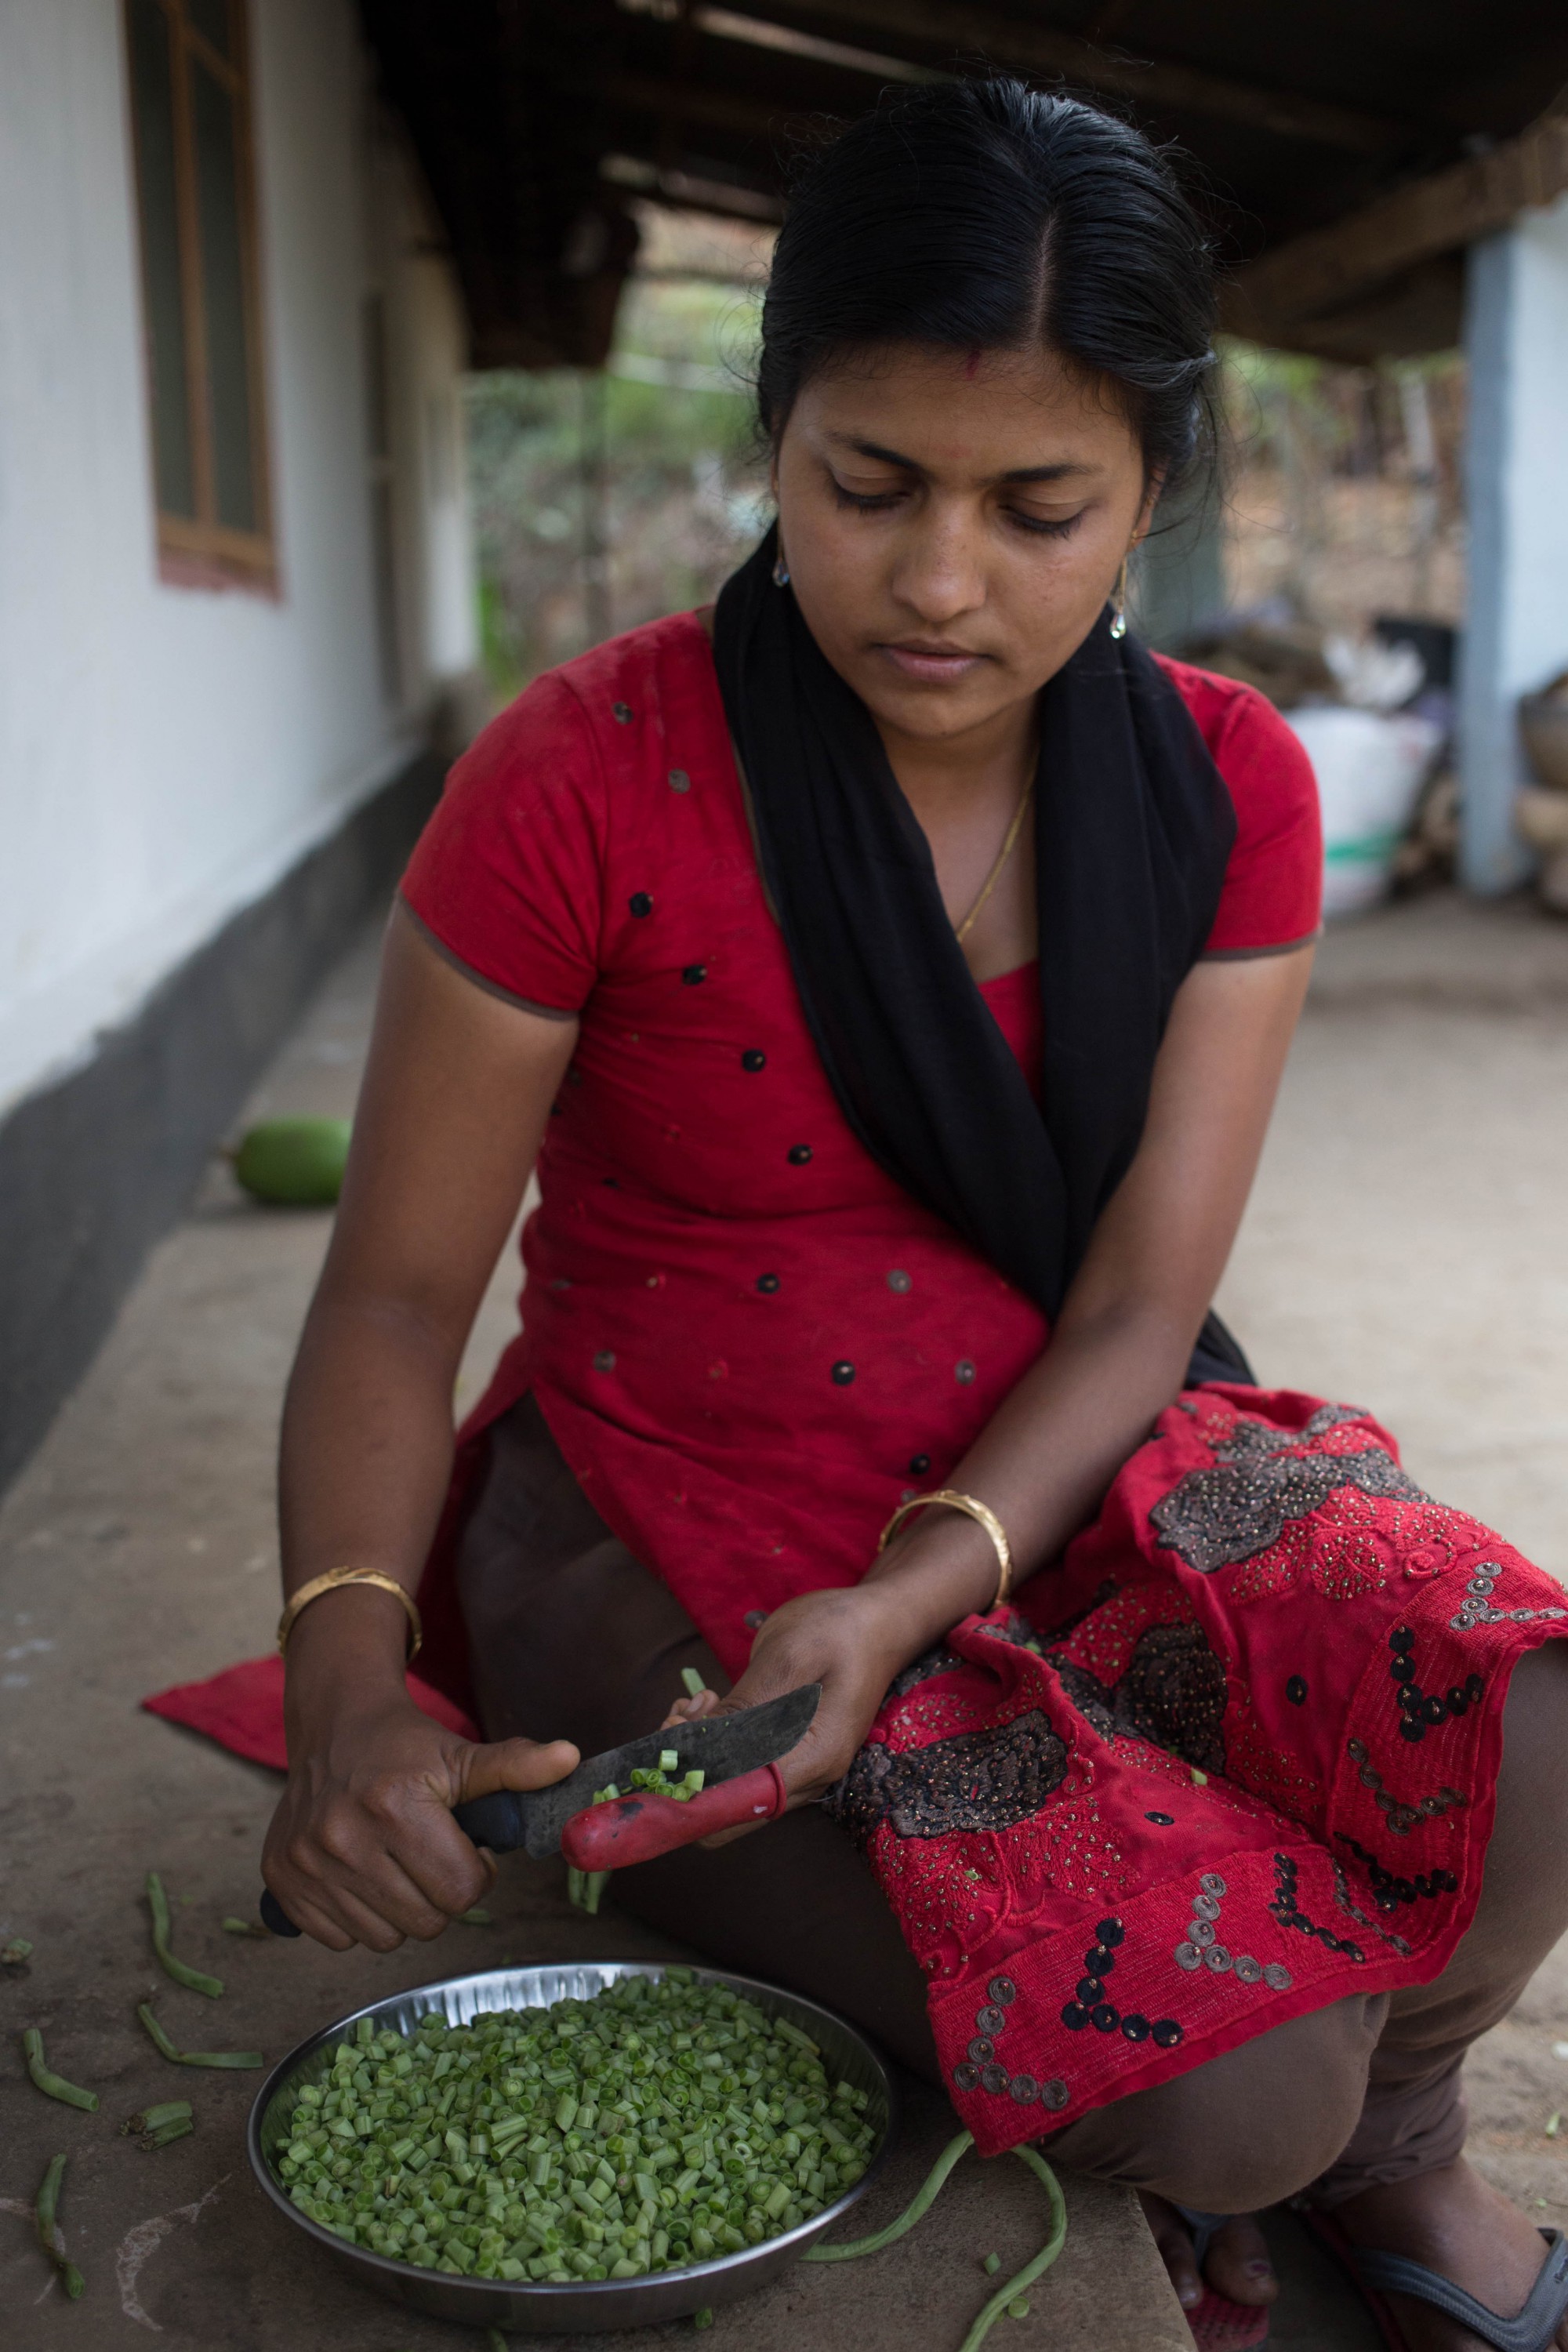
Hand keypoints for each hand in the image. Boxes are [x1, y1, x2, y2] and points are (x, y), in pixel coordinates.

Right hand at [263, 1684, 577, 1950]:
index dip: (475, 1874)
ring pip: (383, 1939)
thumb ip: (517, 1766)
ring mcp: (306, 1862)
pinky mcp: (280, 1880)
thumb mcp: (463, 1754)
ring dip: (400, 1910)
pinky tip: (362, 1874)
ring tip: (397, 1864)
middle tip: (432, 1857)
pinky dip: (358, 1918)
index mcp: (394, 1805)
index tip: (466, 1847)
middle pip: (426, 1923)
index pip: (461, 1890)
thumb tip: (571, 1759)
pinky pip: (338, 1939)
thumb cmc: (405, 1747)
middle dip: (440, 1895)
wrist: (334, 1727)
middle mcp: (343, 1836)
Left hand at [662, 1584, 909, 1838]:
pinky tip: (712, 1705)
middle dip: (690, 1761)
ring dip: (700, 1747)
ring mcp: (800, 1769)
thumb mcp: (787, 1656)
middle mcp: (807, 1778)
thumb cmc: (838, 1629)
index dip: (688, 1789)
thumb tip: (693, 1755)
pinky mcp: (791, 1754)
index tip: (669, 1743)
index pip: (734, 1810)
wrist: (879, 1620)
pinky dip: (716, 1739)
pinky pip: (743, 1764)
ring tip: (700, 1701)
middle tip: (685, 1710)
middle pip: (727, 1802)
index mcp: (812, 1761)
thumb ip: (743, 1709)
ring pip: (730, 1784)